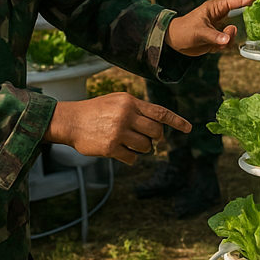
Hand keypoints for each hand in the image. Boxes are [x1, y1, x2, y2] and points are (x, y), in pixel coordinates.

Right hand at [44, 92, 190, 164]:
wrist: (71, 121)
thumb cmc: (96, 111)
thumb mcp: (118, 101)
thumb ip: (137, 109)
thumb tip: (158, 124)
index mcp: (130, 102)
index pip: (160, 112)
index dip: (176, 121)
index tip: (189, 128)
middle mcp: (126, 115)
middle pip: (156, 132)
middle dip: (155, 138)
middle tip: (146, 137)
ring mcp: (119, 132)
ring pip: (145, 146)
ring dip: (141, 148)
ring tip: (128, 142)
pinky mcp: (111, 147)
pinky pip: (132, 158)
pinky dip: (130, 157)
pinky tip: (120, 151)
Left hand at [165, 0, 257, 54]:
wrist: (176, 42)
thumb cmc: (185, 30)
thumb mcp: (199, 32)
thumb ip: (215, 36)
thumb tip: (227, 40)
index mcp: (216, 8)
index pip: (234, 1)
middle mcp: (221, 16)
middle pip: (240, 15)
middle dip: (246, 19)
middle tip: (256, 21)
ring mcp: (221, 27)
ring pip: (234, 32)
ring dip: (229, 38)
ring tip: (219, 42)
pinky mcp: (219, 38)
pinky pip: (228, 42)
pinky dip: (223, 46)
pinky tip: (213, 47)